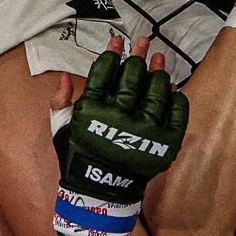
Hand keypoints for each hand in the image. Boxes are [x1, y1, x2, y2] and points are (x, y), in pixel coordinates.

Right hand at [53, 35, 188, 235]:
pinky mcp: (164, 143)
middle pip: (132, 76)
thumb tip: (64, 76)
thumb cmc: (79, 158)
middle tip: (142, 41)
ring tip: (159, 58)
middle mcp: (118, 117)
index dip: (112, 53)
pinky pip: (175, 113)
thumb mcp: (60, 130)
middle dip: (137, 54)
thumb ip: (60, 102)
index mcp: (91, 111)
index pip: (103, 72)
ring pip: (155, 90)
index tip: (118, 41)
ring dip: (158, 71)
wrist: (100, 194)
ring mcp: (144, 130)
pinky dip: (175, 98)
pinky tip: (172, 85)